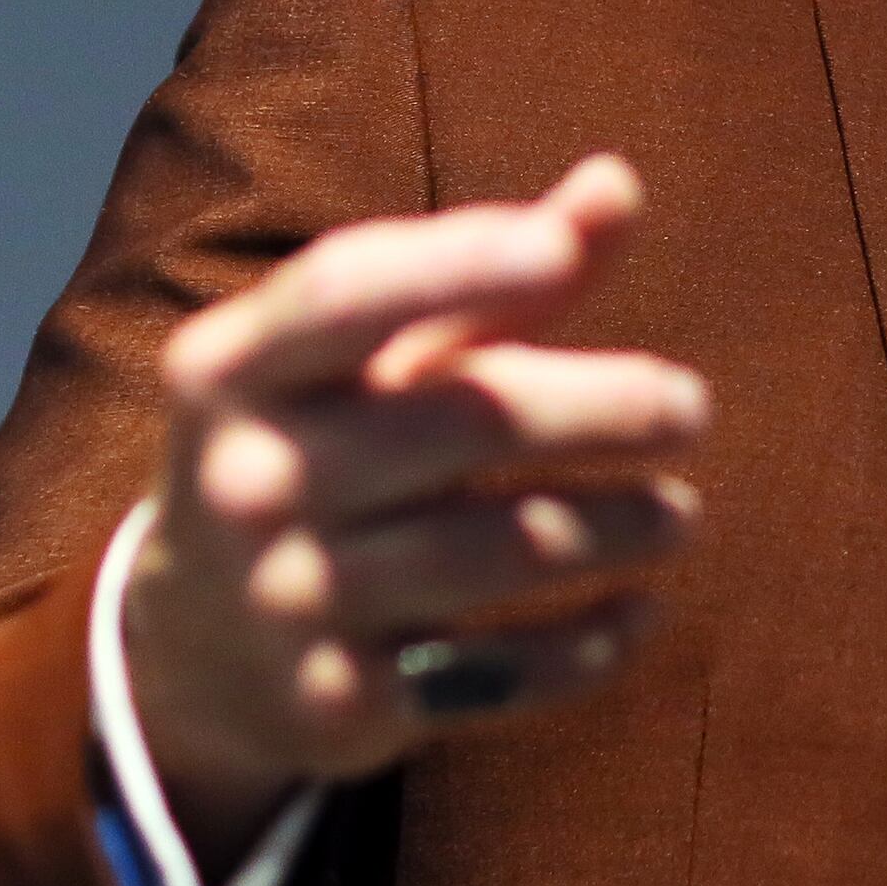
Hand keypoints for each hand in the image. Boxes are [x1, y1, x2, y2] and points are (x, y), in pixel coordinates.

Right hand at [120, 154, 708, 871]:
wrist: (192, 645)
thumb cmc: (321, 446)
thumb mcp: (371, 359)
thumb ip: (493, 275)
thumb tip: (618, 184)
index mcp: (235, 366)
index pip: (346, 294)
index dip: (456, 262)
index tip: (564, 246)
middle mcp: (247, 478)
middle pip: (460, 424)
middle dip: (598, 411)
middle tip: (693, 408)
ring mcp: (285, 596)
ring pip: (497, 548)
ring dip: (616, 528)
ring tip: (683, 514)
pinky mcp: (336, 701)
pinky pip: (498, 670)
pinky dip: (589, 642)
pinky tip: (643, 608)